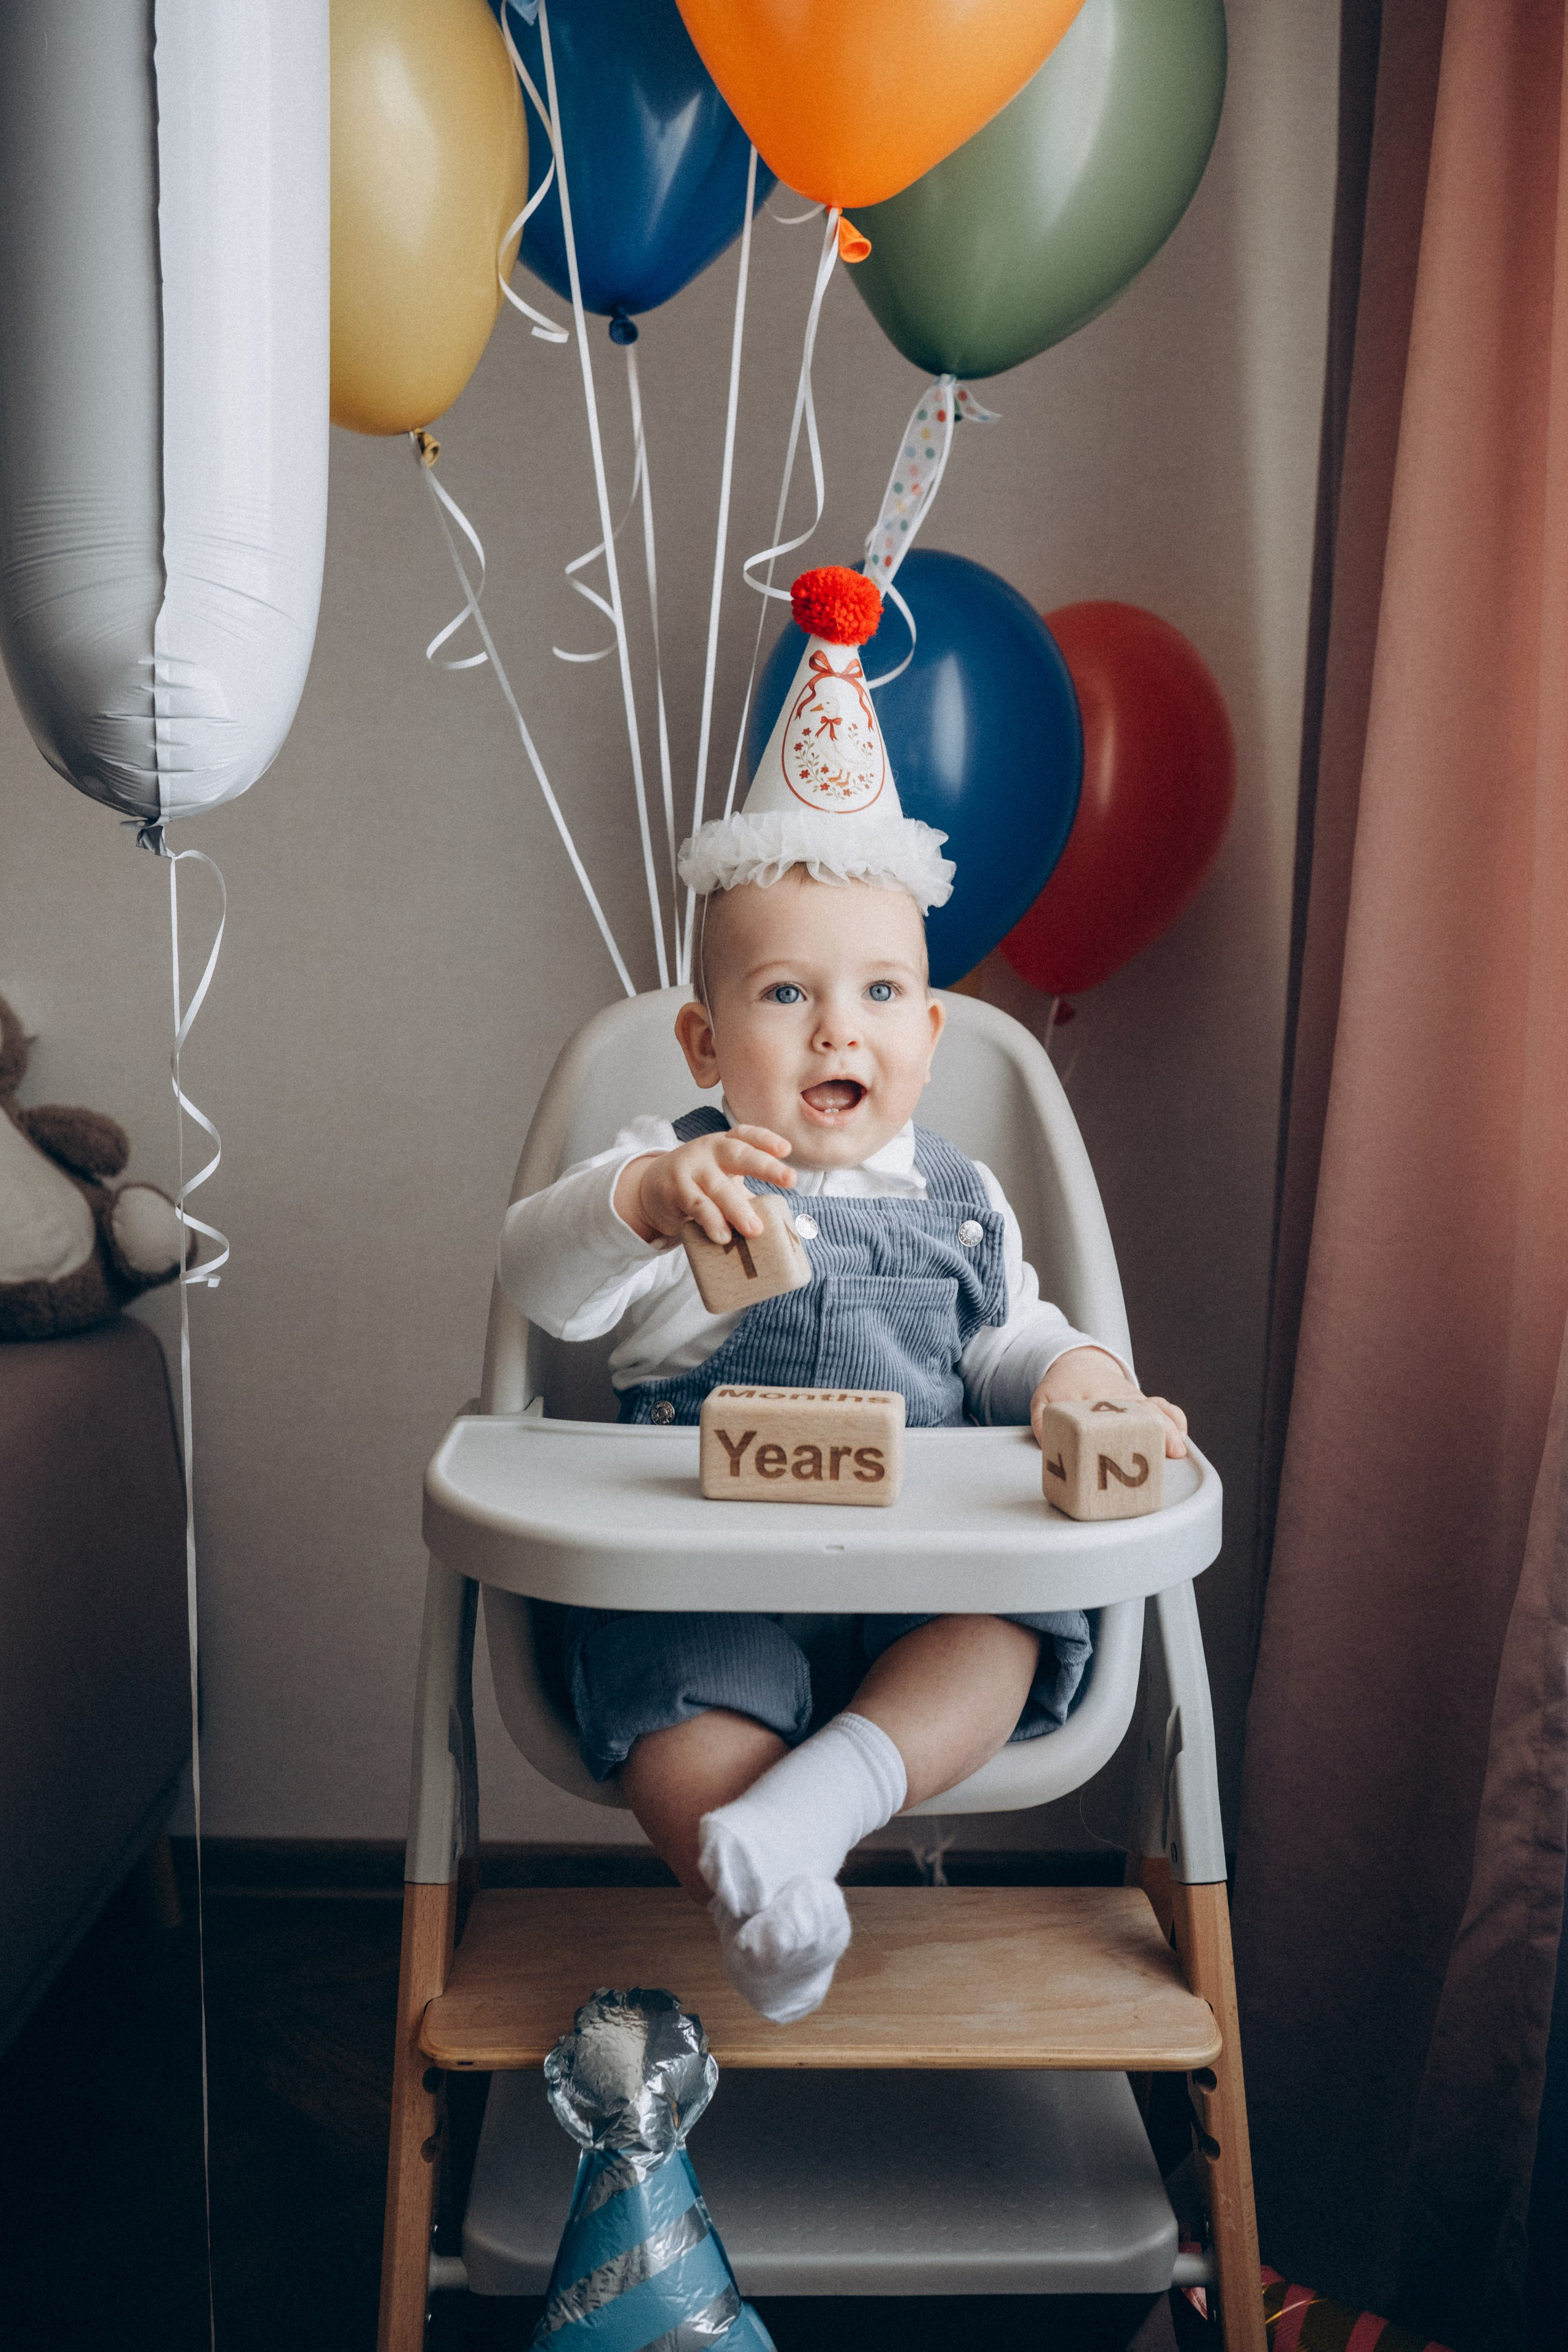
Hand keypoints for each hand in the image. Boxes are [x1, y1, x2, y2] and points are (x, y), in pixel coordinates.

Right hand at [614, 1126, 794, 1245]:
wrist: (652, 1188)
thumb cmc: (698, 1184)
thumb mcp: (723, 1180)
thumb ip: (746, 1196)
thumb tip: (779, 1226)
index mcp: (725, 1144)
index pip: (747, 1135)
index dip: (766, 1139)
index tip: (786, 1150)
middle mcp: (709, 1150)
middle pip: (739, 1154)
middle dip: (766, 1166)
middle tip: (790, 1179)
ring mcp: (691, 1168)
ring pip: (718, 1187)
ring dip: (737, 1208)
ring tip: (754, 1230)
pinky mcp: (675, 1190)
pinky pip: (696, 1206)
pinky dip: (711, 1221)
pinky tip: (722, 1237)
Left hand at [1030, 1346, 1188, 1459]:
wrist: (1080, 1364)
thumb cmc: (1064, 1385)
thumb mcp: (1045, 1400)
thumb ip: (1043, 1422)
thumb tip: (1047, 1444)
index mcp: (1096, 1394)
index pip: (1110, 1407)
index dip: (1121, 1425)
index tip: (1128, 1438)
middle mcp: (1120, 1396)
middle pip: (1144, 1409)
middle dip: (1159, 1429)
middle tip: (1171, 1449)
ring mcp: (1134, 1400)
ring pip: (1158, 1409)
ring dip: (1172, 1427)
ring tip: (1178, 1449)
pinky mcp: (1144, 1406)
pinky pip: (1164, 1409)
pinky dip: (1175, 1421)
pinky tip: (1180, 1441)